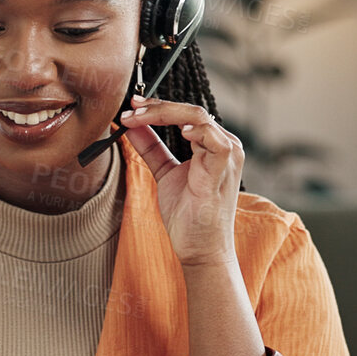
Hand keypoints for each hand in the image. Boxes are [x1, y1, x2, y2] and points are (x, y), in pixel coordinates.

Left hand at [116, 96, 242, 266]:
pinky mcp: (223, 172)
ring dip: (165, 114)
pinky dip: (196, 131)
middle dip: (156, 107)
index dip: (157, 106)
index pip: (186, 114)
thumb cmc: (189, 215)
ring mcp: (227, 157)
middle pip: (190, 111)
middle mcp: (224, 146)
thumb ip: (151, 148)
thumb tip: (131, 126)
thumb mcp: (165, 173)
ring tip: (138, 118)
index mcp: (213, 145)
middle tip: (129, 109)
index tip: (131, 105)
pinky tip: (177, 131)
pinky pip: (214, 142)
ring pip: (198, 118)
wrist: (200, 249)